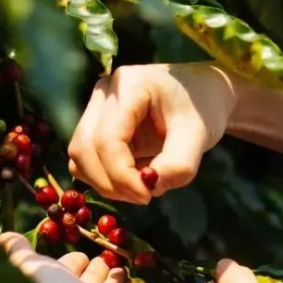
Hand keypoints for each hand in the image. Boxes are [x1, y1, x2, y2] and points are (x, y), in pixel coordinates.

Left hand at [0, 233, 151, 282]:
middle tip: (99, 255)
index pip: (65, 269)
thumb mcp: (31, 270)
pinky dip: (131, 282)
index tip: (76, 253)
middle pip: (88, 276)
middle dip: (92, 265)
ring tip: (116, 260)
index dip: (70, 261)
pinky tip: (132, 274)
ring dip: (112, 271)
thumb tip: (3, 236)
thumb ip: (19, 253)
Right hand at [68, 63, 236, 203]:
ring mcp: (96, 107)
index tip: (147, 196)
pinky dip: (103, 178)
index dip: (121, 175)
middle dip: (110, 183)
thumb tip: (149, 189)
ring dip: (104, 182)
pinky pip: (85, 160)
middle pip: (84, 149)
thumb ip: (178, 165)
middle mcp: (104, 92)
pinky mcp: (95, 125)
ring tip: (139, 188)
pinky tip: (131, 179)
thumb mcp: (199, 135)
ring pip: (79, 157)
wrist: (203, 95)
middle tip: (144, 197)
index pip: (107, 140)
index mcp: (129, 86)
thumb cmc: (203, 108)